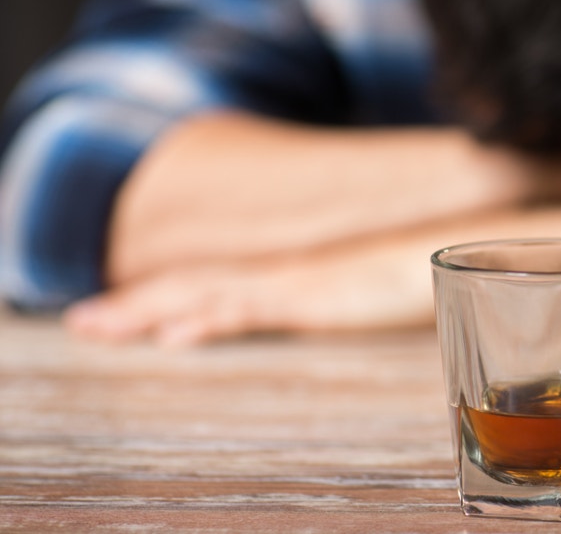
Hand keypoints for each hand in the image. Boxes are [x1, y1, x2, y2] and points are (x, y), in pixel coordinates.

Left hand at [63, 244, 431, 346]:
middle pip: (192, 283)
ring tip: (95, 326)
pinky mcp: (315, 295)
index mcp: (292, 270)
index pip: (214, 281)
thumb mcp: (373, 289)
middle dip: (133, 302)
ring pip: (203, 292)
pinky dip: (207, 321)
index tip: (123, 309)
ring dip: (146, 310)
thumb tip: (342, 305)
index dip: (164, 294)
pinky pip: (249, 308)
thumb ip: (348, 296)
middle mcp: (283, 269)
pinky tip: (173, 338)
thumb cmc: (423, 265)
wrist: (459, 239)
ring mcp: (295, 279)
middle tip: (83, 321)